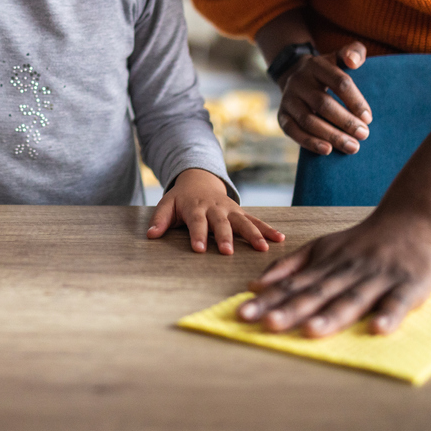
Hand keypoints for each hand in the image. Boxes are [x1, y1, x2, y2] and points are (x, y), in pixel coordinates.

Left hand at [146, 168, 284, 254]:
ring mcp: (230, 210)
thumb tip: (150, 234)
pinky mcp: (241, 212)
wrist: (198, 179)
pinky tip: (279, 239)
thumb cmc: (181, 198)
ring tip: (263, 248)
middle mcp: (215, 208)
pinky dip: (268, 229)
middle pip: (221, 224)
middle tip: (228, 252)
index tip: (198, 249)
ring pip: (243, 222)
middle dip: (225, 237)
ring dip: (253, 234)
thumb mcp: (167, 204)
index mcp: (195, 208)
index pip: (196, 223)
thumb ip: (160, 219)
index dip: (196, 236)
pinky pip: (256, 220)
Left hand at [237, 209, 430, 335]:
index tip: (242, 314)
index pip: (291, 286)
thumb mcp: (321, 247)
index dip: (267, 300)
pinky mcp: (407, 286)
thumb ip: (289, 266)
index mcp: (325, 266)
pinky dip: (389, 315)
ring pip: (352, 299)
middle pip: (316, 293)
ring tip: (312, 330)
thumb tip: (255, 285)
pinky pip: (397, 302)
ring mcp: (376, 279)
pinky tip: (378, 329)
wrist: (410, 220)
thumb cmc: (360, 242)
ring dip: (332, 315)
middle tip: (267, 324)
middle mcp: (347, 272)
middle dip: (291, 309)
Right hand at [276, 41, 371, 155]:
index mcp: (317, 66)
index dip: (355, 101)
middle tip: (364, 135)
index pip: (340, 82)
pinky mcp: (281, 115)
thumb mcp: (340, 57)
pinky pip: (292, 131)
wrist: (296, 76)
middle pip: (323, 104)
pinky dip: (309, 142)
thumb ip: (354, 52)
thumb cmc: (328, 71)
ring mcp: (288, 99)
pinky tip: (327, 150)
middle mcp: (299, 81)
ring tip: (352, 147)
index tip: (368, 118)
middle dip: (345, 122)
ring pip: (308, 120)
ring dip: (331, 135)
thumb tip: (353, 61)